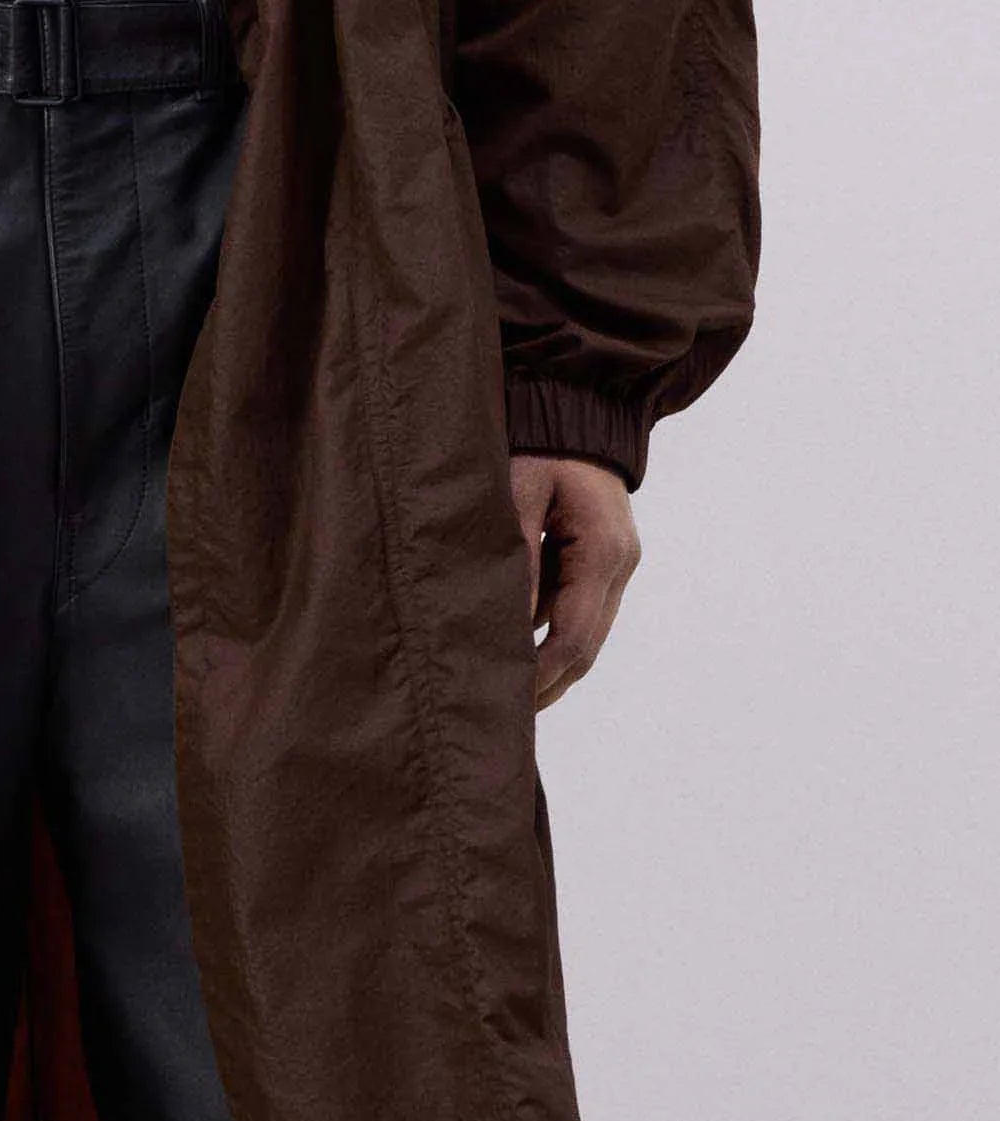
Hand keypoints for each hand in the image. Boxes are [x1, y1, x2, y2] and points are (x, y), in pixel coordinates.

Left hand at [514, 453, 640, 711]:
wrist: (572, 403)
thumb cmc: (537, 444)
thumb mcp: (515, 495)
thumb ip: (514, 563)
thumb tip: (505, 631)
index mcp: (604, 551)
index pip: (574, 636)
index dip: (540, 675)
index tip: (504, 703)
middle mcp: (620, 565)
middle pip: (586, 647)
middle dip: (545, 683)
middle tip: (500, 716)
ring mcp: (616, 563)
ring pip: (583, 632)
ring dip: (546, 664)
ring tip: (500, 693)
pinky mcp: (601, 558)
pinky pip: (575, 609)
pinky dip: (546, 634)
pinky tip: (510, 649)